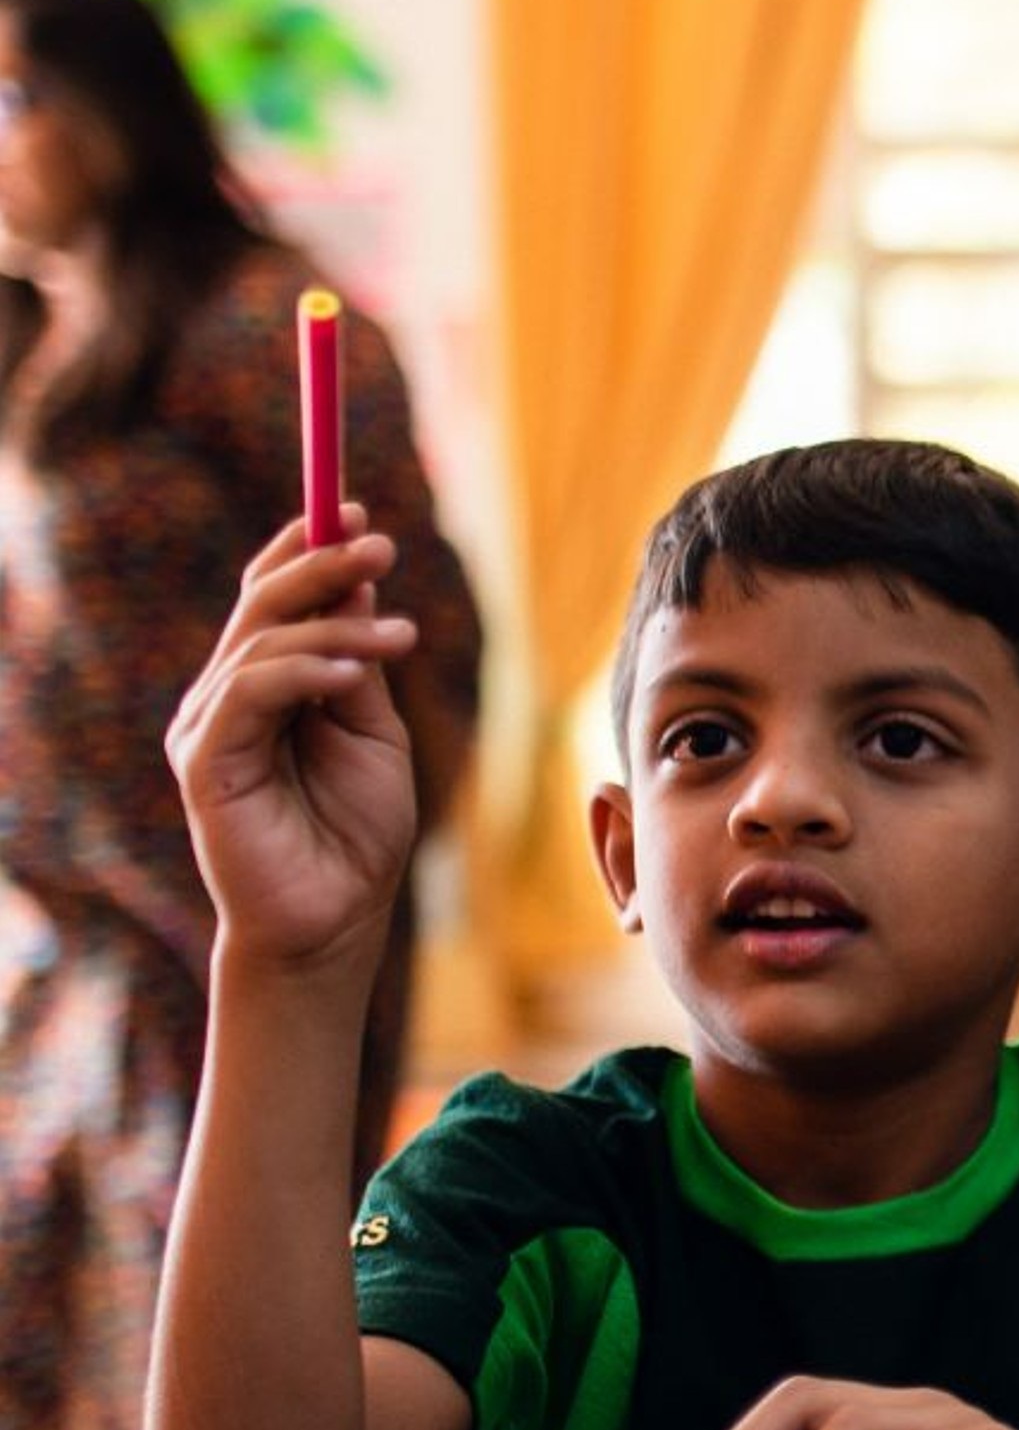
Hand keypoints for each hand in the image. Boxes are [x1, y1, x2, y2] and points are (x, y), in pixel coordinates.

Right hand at [164, 515, 419, 973]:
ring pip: (261, 645)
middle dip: (320, 567)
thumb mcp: (372, 731)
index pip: (271, 598)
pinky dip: (299, 673)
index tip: (359, 511)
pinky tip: (349, 674)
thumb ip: (357, 664)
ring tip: (403, 639)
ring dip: (335, 628)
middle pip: (260, 607)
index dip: (306, 550)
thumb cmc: (357, 831)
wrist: (337, 917)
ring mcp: (210, 729)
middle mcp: (227, 698)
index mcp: (266, 685)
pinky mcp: (204, 765)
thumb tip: (359, 583)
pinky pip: (247, 697)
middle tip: (382, 545)